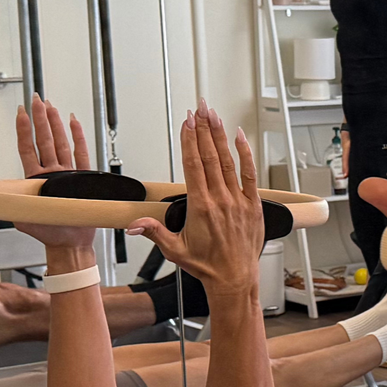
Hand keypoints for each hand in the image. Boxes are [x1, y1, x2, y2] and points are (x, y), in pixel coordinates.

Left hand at [14, 96, 95, 251]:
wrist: (71, 242)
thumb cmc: (50, 233)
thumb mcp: (23, 219)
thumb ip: (13, 206)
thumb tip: (0, 199)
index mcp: (35, 180)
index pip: (27, 148)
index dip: (23, 130)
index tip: (21, 113)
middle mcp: (51, 173)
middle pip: (44, 139)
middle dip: (40, 118)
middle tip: (36, 100)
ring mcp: (67, 174)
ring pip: (61, 143)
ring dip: (56, 124)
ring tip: (51, 107)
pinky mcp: (83, 179)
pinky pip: (81, 153)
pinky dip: (78, 137)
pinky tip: (74, 123)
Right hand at [126, 102, 264, 296]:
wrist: (235, 278)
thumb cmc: (207, 265)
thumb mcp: (174, 250)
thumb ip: (154, 232)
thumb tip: (133, 224)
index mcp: (200, 207)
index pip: (192, 165)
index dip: (189, 140)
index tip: (186, 122)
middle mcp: (221, 200)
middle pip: (209, 156)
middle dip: (203, 130)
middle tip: (199, 108)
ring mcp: (239, 200)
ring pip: (228, 161)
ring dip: (220, 136)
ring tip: (214, 115)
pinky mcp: (253, 204)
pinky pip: (251, 174)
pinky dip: (246, 154)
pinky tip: (240, 137)